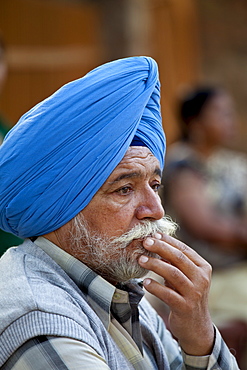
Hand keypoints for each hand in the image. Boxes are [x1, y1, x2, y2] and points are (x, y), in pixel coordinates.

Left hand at [138, 233, 213, 355]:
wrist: (196, 326)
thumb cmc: (186, 295)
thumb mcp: (185, 276)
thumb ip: (174, 261)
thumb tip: (156, 241)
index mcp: (203, 267)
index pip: (184, 249)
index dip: (168, 241)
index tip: (153, 235)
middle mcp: (202, 278)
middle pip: (178, 258)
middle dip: (160, 248)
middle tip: (145, 242)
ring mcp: (194, 293)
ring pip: (173, 274)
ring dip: (155, 264)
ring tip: (141, 260)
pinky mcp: (185, 307)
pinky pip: (168, 294)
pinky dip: (155, 287)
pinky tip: (145, 283)